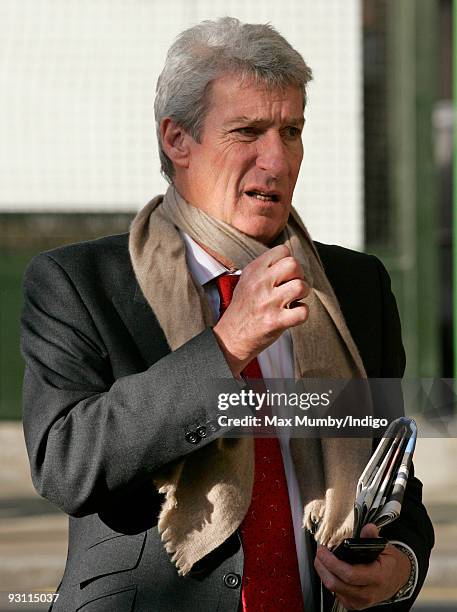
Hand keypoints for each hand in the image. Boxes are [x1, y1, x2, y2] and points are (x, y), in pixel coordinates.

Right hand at [213, 245, 308, 375]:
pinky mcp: (276, 321)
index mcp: (253, 271)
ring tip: (293, 301)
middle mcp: (260, 284)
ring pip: (301, 286)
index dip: (288, 262)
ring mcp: (268, 303)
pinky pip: (303, 311)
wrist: (230, 337)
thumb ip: (265, 269)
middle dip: (299, 276)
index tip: (285, 275)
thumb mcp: (246, 281)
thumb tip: (290, 261)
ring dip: (303, 295)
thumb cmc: (243, 310)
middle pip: (294, 264)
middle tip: (292, 287)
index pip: (282, 250)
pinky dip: (302, 313)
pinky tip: (292, 314)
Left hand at [314, 523, 411, 609]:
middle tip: (319, 552)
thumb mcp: (386, 548)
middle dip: (322, 566)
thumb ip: (373, 538)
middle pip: (336, 584)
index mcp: (377, 578)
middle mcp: (368, 593)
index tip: (322, 550)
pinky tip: (330, 569)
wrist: (398, 580)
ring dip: (323, 572)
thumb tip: (369, 528)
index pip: (349, 574)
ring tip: (321, 558)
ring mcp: (360, 602)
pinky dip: (330, 579)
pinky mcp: (354, 605)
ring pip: (333, 589)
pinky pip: (336, 593)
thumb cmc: (390, 564)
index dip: (332, 562)